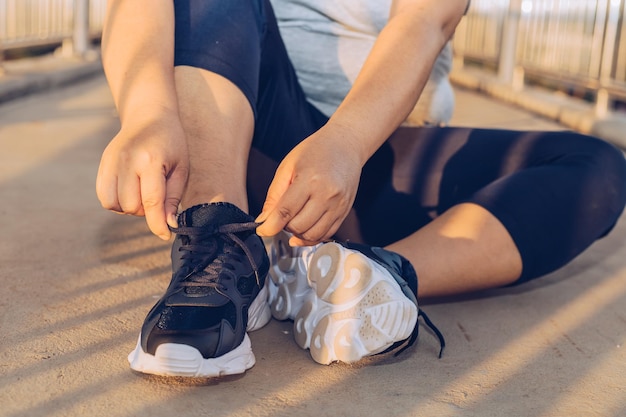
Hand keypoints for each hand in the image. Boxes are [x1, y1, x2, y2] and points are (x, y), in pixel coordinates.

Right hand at [96, 112, 188, 239]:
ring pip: (114, 205)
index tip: (165, 235)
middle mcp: (126, 161)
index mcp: (150, 160)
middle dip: (145, 211)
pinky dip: (116, 202)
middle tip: (156, 197)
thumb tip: (169, 225)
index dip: (158, 223)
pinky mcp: (102, 164)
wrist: (149, 115)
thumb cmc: (171, 143)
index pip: (151, 202)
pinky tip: (129, 191)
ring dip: (129, 208)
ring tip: (142, 193)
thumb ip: (173, 197)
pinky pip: (103, 196)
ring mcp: (111, 162)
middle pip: (131, 206)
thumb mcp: (181, 168)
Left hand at [256, 127, 362, 245]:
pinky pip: (326, 234)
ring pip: (312, 235)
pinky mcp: (344, 212)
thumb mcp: (288, 167)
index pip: (286, 212)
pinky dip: (312, 236)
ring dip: (297, 233)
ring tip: (293, 220)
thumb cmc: (315, 151)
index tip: (261, 230)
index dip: (270, 226)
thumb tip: (264, 220)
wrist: (346, 145)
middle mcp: (327, 195)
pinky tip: (304, 228)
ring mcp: (338, 205)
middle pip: (298, 226)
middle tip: (280, 216)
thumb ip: (274, 195)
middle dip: (284, 226)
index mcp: (310, 180)